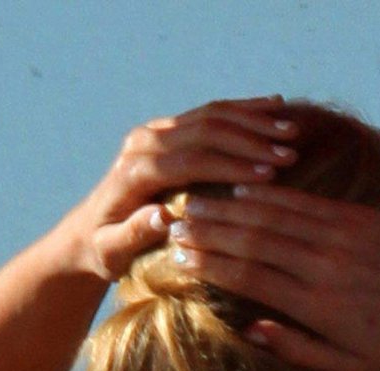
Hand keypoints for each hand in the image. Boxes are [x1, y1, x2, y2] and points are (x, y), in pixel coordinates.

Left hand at [70, 97, 300, 282]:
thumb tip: (163, 217)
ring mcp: (156, 132)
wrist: (88, 231)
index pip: (190, 160)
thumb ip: (133, 235)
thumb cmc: (104, 252)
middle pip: (203, 130)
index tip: (270, 175)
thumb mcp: (111, 252)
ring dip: (253, 121)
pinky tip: (275, 108)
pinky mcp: (167, 131)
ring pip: (209, 116)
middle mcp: (144, 144)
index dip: (231, 165)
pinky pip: (210, 114)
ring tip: (291, 131)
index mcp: (135, 172)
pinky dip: (244, 110)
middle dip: (250, 139)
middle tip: (290, 151)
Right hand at [165, 184, 379, 370]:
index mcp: (319, 307)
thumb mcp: (348, 366)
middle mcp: (324, 266)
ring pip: (271, 215)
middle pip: (251, 240)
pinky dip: (266, 196)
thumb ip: (296, 350)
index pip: (249, 277)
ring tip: (195, 206)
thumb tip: (249, 329)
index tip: (180, 259)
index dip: (210, 265)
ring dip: (228, 209)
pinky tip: (240, 194)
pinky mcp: (354, 217)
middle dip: (208, 231)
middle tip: (173, 226)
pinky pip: (301, 202)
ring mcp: (340, 237)